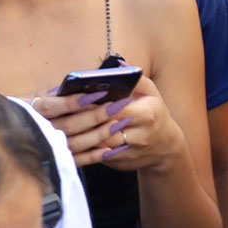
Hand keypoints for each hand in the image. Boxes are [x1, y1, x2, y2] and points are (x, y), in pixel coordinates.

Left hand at [31, 74, 184, 172]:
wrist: (167, 148)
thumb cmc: (154, 113)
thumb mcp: (151, 93)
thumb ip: (135, 78)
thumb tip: (117, 63)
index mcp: (147, 115)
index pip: (116, 109)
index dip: (95, 104)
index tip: (76, 97)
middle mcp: (140, 136)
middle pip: (104, 129)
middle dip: (82, 121)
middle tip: (60, 112)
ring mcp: (130, 153)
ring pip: (98, 146)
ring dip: (79, 136)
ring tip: (60, 125)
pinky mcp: (121, 164)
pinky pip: (98, 157)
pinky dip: (83, 148)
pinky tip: (67, 140)